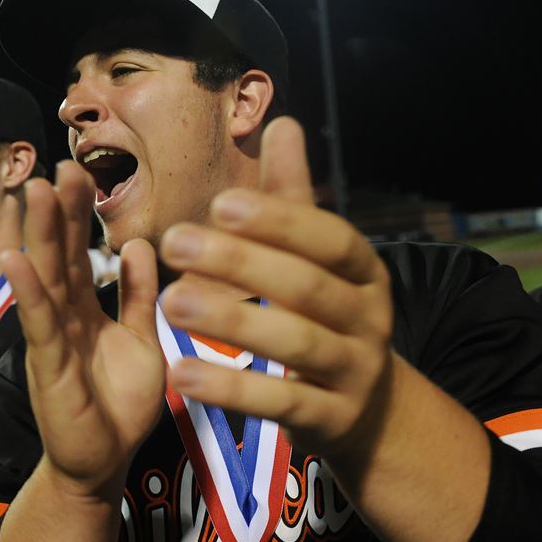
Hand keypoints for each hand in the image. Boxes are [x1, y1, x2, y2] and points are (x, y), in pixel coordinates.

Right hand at [0, 162, 163, 495]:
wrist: (103, 462)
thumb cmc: (119, 404)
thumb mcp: (143, 339)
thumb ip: (140, 295)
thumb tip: (139, 245)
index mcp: (85, 310)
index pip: (79, 252)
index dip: (79, 213)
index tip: (82, 169)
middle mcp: (63, 319)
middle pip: (60, 254)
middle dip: (61, 211)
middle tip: (63, 163)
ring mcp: (52, 340)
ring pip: (46, 280)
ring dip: (40, 236)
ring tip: (37, 191)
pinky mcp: (49, 368)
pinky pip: (39, 324)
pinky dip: (28, 292)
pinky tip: (15, 259)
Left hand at [157, 117, 393, 462]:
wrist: (369, 412)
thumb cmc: (328, 320)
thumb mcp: (319, 264)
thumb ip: (295, 200)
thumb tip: (282, 122)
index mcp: (365, 271)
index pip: (328, 238)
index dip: (278, 220)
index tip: (220, 202)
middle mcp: (370, 318)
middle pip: (306, 286)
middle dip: (240, 263)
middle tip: (175, 242)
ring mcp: (355, 371)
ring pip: (296, 343)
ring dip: (232, 322)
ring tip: (171, 304)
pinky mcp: (332, 419)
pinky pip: (281, 402)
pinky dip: (232, 389)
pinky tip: (182, 372)